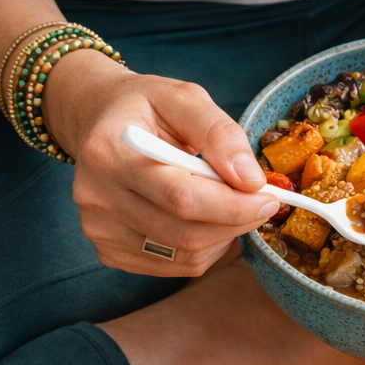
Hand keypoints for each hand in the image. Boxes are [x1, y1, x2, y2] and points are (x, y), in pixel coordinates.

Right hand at [41, 49, 279, 276]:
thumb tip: (251, 181)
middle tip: (260, 203)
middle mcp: (95, 197)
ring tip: (226, 204)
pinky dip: (202, 248)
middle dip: (236, 222)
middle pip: (184, 234)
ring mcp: (99, 230)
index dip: (234, 205)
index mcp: (108, 153)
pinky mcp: (108, 252)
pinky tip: (202, 219)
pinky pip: (174, 266)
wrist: (98, 121)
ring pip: (184, 256)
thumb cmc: (145, 108)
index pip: (181, 198)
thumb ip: (219, 134)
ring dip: (222, 237)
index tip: (269, 197)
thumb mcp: (183, 98)